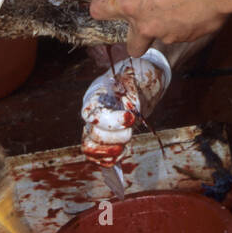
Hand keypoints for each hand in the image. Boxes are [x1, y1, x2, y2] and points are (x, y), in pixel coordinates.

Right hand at [80, 51, 170, 165]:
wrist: (141, 83)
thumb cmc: (138, 76)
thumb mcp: (138, 73)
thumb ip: (133, 87)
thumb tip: (130, 108)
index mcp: (96, 96)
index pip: (91, 114)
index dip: (110, 121)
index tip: (131, 118)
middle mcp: (92, 113)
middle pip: (92, 135)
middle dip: (114, 138)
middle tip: (130, 132)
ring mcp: (96, 127)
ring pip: (90, 148)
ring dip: (108, 152)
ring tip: (125, 147)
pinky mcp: (104, 139)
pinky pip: (97, 156)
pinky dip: (108, 160)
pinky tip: (121, 153)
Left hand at [89, 0, 224, 56]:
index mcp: (130, 5)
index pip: (102, 11)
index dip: (98, 6)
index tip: (100, 2)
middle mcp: (145, 25)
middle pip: (132, 46)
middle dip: (134, 39)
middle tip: (143, 21)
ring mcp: (168, 35)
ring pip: (160, 36)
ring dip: (164, 25)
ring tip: (177, 5)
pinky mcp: (188, 38)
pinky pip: (182, 33)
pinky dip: (184, 23)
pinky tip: (193, 7)